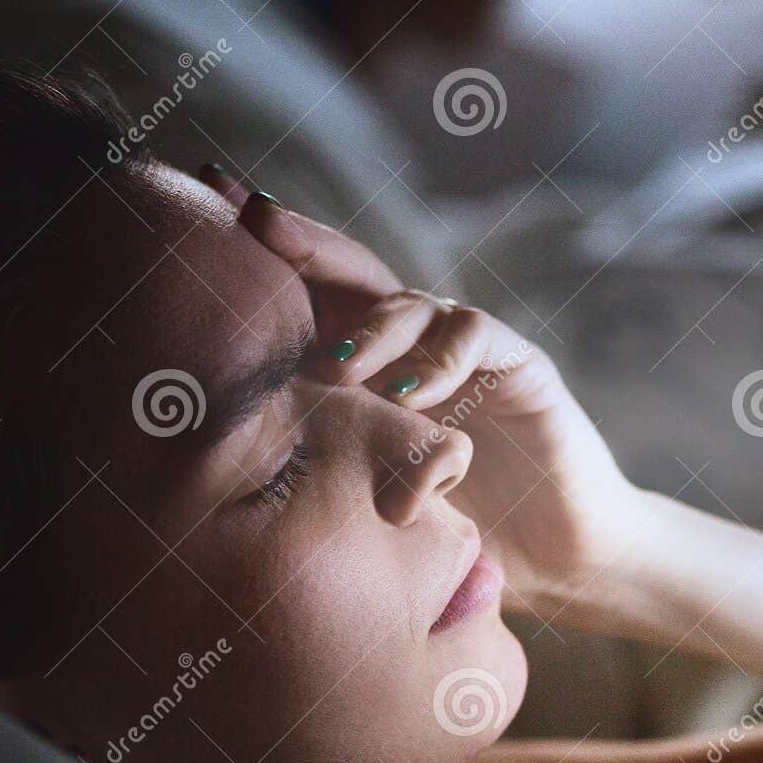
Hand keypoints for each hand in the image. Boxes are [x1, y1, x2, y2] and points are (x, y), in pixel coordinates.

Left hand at [196, 166, 645, 618]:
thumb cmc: (461, 534)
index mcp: (372, 369)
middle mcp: (416, 347)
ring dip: (372, 329)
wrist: (562, 559)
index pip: (310, 298)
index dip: (261, 255)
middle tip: (253, 219)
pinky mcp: (523, 368)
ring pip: (412, 303)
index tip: (201, 202)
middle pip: (354, 272)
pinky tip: (410, 395)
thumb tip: (209, 464)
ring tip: (342, 368)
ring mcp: (470, 352)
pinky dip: (440, 360)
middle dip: (301, 241)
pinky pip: (477, 338)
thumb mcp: (370, 498)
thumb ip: (316, 469)